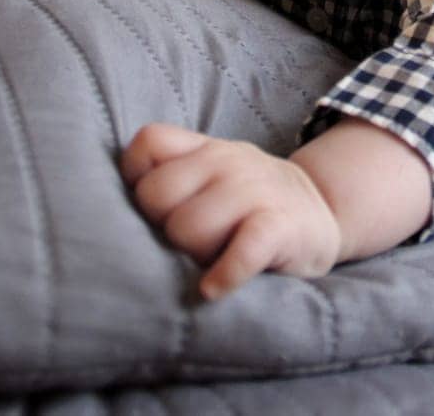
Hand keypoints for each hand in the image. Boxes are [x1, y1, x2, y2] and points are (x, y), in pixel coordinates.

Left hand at [120, 123, 342, 299]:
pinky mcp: (279, 227)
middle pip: (156, 197)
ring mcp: (255, 191)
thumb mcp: (216, 172)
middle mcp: (228, 161)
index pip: (146, 145)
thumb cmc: (252, 202)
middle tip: (188, 242)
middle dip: (163, 228)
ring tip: (212, 258)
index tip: (155, 209)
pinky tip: (215, 288)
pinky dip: (225, 274)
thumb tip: (109, 205)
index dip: (137, 181)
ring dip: (194, 255)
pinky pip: (240, 250)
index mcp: (206, 148)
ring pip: (188, 228)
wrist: (325, 212)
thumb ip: (174, 172)